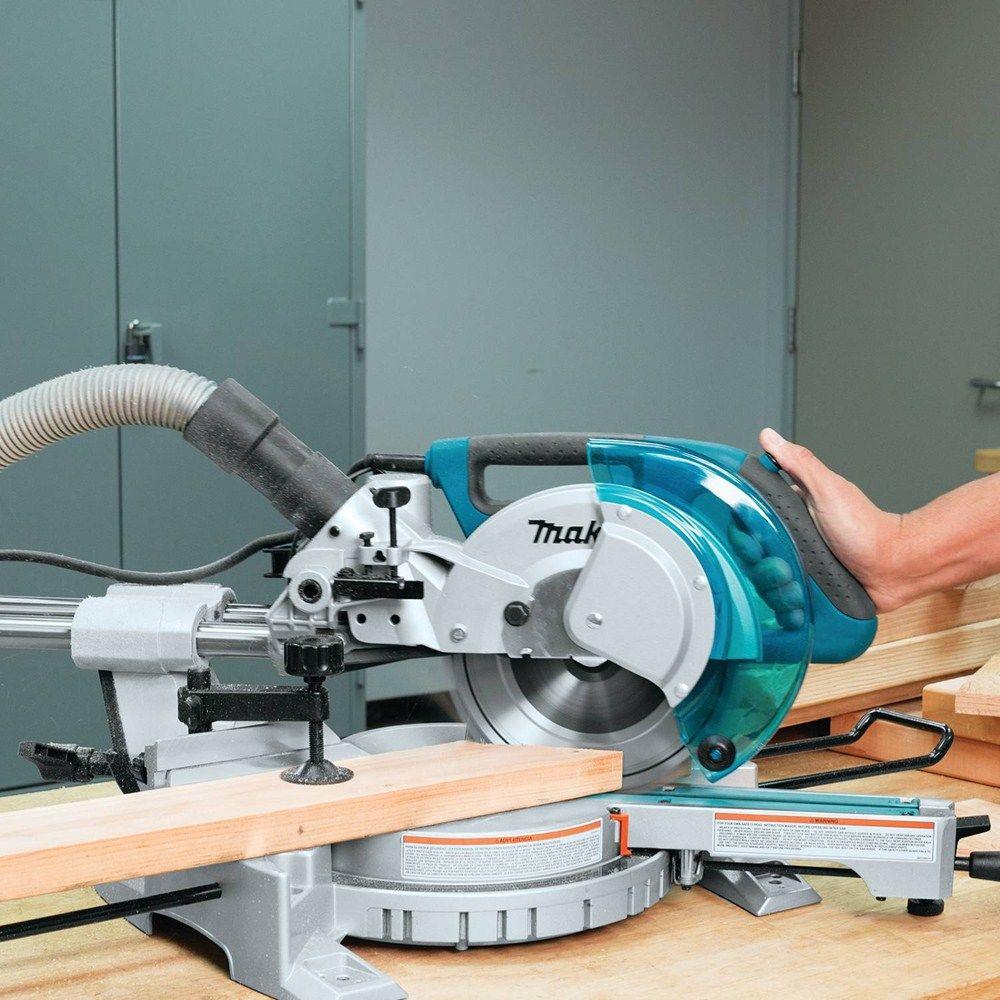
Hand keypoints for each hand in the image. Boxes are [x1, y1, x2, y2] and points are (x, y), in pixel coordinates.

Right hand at [758, 428, 906, 611]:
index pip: (748, 525)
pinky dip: (784, 604)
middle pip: (752, 558)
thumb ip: (798, 463)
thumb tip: (770, 437)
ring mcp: (796, 567)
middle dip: (760, 567)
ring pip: (763, 584)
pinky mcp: (805, 591)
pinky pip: (780, 603)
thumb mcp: (828, 489)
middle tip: (780, 565)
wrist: (894, 568)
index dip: (743, 536)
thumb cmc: (866, 529)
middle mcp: (789, 541)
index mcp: (788, 514)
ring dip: (773, 588)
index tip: (750, 543)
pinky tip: (795, 598)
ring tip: (794, 582)